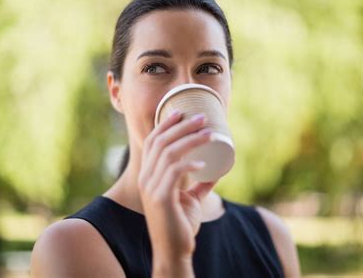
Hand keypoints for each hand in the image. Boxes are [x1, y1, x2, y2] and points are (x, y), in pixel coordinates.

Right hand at [138, 110, 215, 268]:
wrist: (174, 250)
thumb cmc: (181, 223)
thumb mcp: (191, 198)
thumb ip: (200, 185)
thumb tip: (215, 170)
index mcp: (149, 175)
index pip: (152, 142)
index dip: (166, 125)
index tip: (182, 112)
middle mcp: (146, 178)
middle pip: (160, 143)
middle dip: (181, 127)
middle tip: (202, 118)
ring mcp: (151, 188)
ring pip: (168, 155)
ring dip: (190, 140)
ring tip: (208, 133)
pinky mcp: (161, 199)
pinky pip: (173, 175)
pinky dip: (188, 165)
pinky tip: (202, 163)